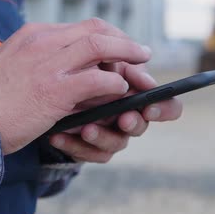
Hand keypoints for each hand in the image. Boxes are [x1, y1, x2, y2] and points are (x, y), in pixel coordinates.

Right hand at [0, 18, 150, 154]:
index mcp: (33, 35)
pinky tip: (120, 93)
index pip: (81, 28)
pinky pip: (97, 80)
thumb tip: (70, 71)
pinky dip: (115, 85)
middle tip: (141, 53)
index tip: (120, 47)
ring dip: (128, 58)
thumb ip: (41, 63)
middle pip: (97, 30)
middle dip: (124, 42)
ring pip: (101, 47)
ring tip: (142, 71)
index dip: (108, 37)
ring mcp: (49, 64)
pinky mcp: (55, 90)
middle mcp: (43, 42)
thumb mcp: (13, 68)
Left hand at [48, 62, 182, 162]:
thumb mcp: (96, 62)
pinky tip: (57, 136)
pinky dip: (72, 144)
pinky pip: (87, 153)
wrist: (48, 97)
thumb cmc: (80, 72)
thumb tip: (132, 60)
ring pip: (116, 142)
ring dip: (102, 135)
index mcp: (137, 94)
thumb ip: (116, 62)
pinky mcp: (89, 148)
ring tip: (84, 128)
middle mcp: (128, 115)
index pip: (167, 105)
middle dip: (134, 122)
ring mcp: (110, 133)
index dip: (164, 108)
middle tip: (123, 119)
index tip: (149, 107)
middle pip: (142, 125)